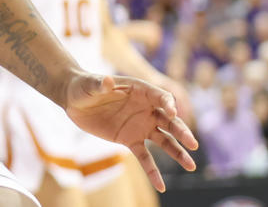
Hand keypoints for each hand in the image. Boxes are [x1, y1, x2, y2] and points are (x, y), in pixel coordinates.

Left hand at [63, 71, 197, 192]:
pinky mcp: (130, 140)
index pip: (161, 97)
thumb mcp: (90, 84)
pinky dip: (153, 172)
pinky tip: (161, 187)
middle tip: (193, 144)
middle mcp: (146, 109)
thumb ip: (101, 85)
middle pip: (169, 121)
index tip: (172, 113)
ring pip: (164, 140)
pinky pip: (145, 157)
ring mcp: (140, 125)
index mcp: (140, 91)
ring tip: (191, 166)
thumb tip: (108, 81)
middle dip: (181, 131)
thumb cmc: (84, 86)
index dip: (168, 104)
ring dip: (178, 152)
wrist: (74, 100)